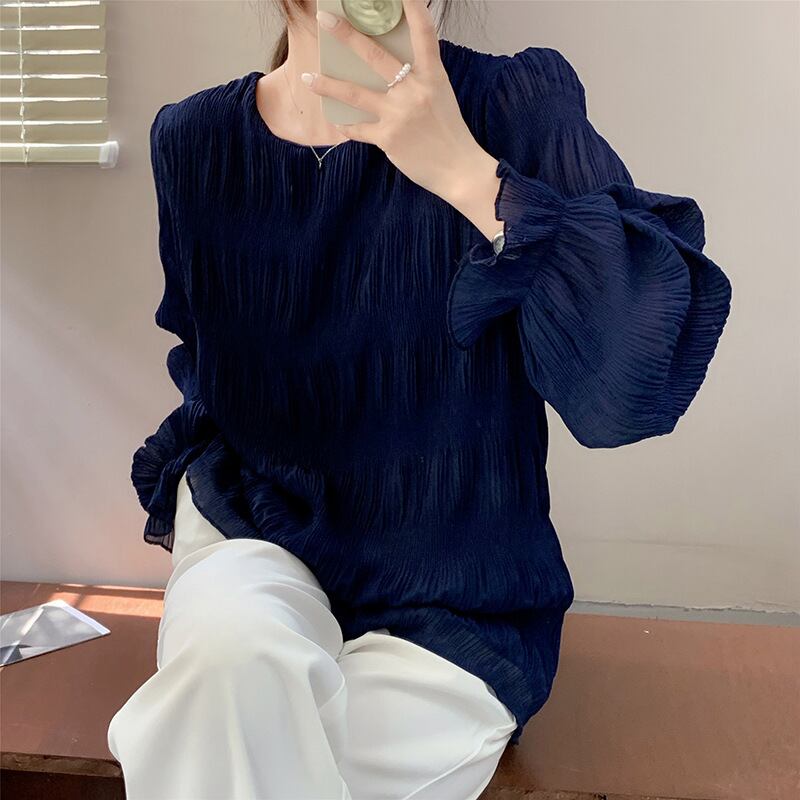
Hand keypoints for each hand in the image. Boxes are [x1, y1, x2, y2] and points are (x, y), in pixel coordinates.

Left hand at [303, 0, 500, 237]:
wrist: (460, 170)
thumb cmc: (450, 133)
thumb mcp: (441, 97)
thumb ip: (419, 80)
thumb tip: (390, 71)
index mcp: (433, 76)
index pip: (424, 33)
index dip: (412, 7)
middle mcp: (414, 91)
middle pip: (375, 56)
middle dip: (347, 36)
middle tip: (325, 19)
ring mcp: (399, 114)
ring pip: (355, 94)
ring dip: (328, 85)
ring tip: (308, 78)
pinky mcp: (389, 138)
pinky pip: (359, 129)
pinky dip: (347, 126)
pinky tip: (337, 122)